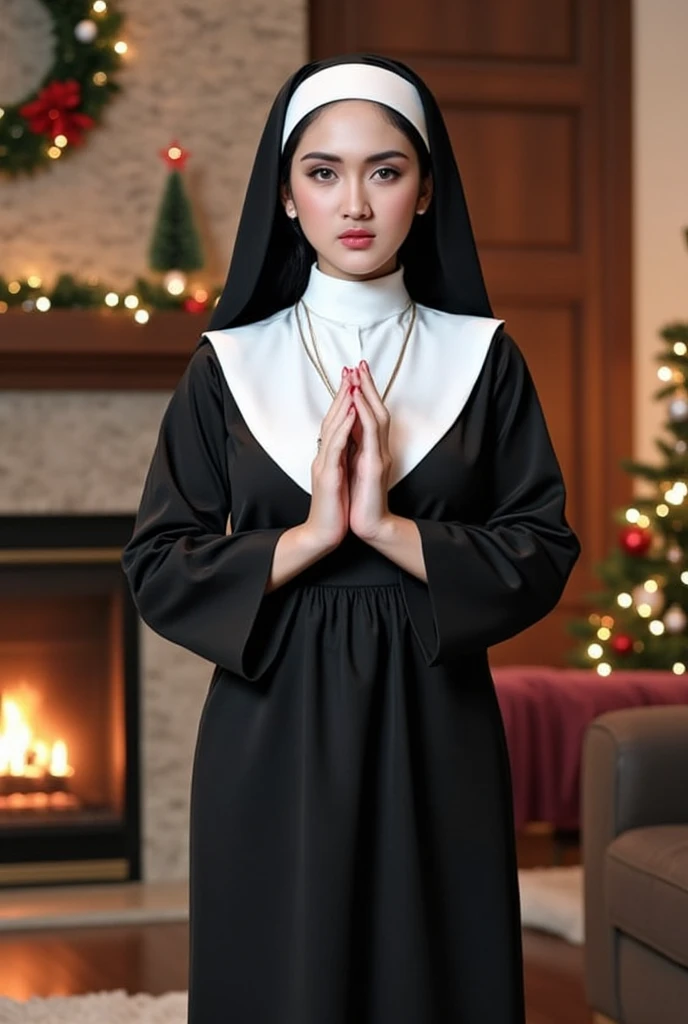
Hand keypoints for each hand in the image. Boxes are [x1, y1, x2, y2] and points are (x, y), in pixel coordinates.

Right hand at [304, 369, 355, 551]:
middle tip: (350, 369)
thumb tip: (351, 441)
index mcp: (329, 456)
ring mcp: (324, 464)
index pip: (336, 421)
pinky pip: (336, 447)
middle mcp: (324, 455)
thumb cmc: (335, 508)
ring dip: (342, 404)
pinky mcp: (328, 476)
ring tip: (351, 383)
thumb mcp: (341, 477)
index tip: (353, 378)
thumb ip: (343, 458)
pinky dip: (343, 428)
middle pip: (332, 417)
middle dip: (342, 393)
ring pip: (332, 427)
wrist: (324, 534)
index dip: (344, 399)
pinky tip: (350, 413)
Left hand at [347, 361, 393, 542]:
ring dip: (367, 394)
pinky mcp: (374, 466)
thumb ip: (353, 452)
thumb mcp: (353, 471)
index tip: (354, 374)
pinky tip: (358, 403)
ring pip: (376, 417)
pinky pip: (370, 435)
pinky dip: (365, 416)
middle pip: (376, 409)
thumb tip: (345, 435)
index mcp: (370, 450)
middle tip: (359, 363)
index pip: (369, 415)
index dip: (363, 394)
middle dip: (367, 386)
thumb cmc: (359, 502)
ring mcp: (379, 456)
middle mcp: (378, 449)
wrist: (369, 526)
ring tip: (358, 375)